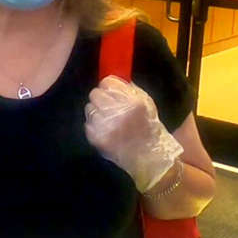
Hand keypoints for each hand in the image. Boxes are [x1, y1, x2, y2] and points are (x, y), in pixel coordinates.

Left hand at [83, 76, 183, 192]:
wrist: (149, 158)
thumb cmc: (148, 128)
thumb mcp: (147, 104)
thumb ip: (129, 90)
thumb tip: (109, 80)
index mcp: (133, 102)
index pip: (107, 82)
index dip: (108, 87)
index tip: (111, 93)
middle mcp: (119, 112)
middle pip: (95, 93)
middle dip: (101, 99)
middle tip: (108, 107)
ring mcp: (107, 126)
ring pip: (89, 108)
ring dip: (96, 112)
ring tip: (107, 120)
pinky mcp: (98, 138)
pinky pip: (87, 124)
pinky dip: (94, 126)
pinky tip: (105, 131)